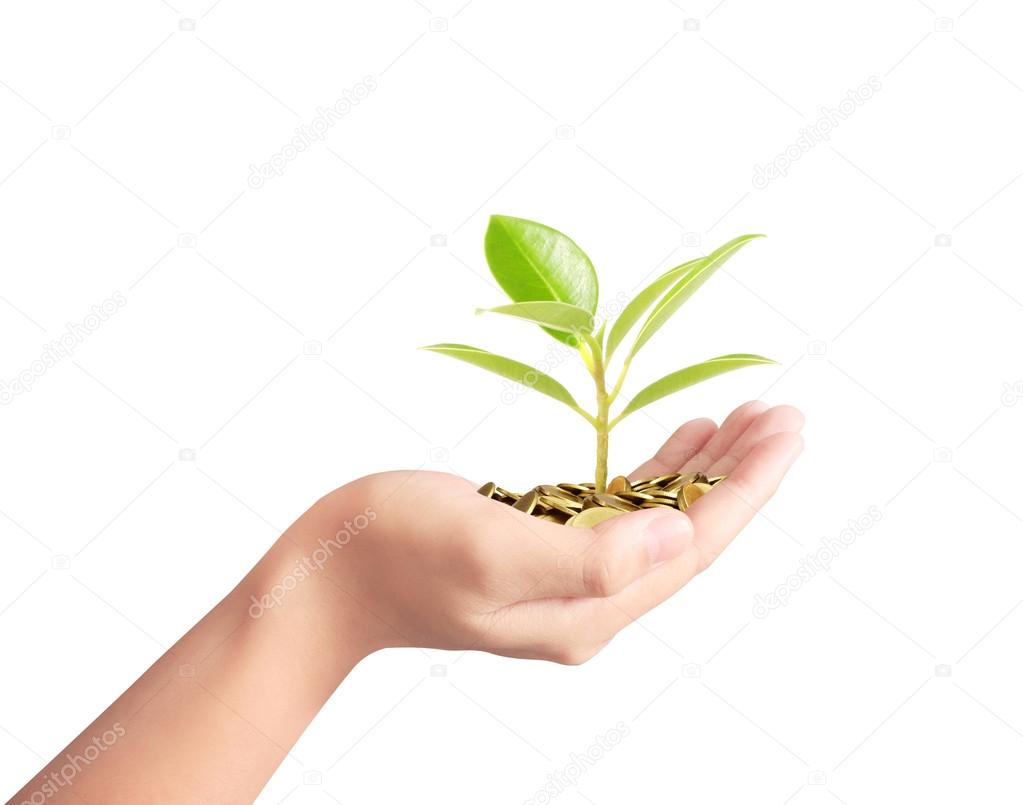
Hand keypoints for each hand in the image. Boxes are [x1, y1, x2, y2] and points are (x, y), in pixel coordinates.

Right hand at [297, 401, 803, 663]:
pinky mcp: (542, 547)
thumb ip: (590, 557)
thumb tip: (679, 530)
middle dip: (739, 473)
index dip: (746, 487)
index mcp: (588, 611)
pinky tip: (679, 440)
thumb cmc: (396, 554)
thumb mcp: (490, 552)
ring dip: (704, 469)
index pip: (691, 547)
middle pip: (687, 534)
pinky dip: (655, 473)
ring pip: (659, 520)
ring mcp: (565, 577)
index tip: (786, 429)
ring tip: (744, 417)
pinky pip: (619, 510)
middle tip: (780, 412)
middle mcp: (588, 602)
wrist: (331, 573)